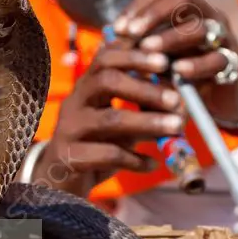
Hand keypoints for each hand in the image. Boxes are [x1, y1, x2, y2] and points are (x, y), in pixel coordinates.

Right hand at [33, 37, 186, 196]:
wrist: (58, 183)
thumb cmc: (95, 145)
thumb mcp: (117, 121)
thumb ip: (140, 108)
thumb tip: (179, 102)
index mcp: (86, 86)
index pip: (106, 58)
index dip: (135, 56)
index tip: (165, 61)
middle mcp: (75, 102)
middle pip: (105, 81)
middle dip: (144, 88)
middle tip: (175, 99)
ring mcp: (69, 129)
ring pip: (110, 119)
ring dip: (148, 122)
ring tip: (176, 127)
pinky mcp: (70, 157)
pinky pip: (107, 154)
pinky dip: (135, 159)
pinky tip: (153, 163)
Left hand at [113, 0, 237, 127]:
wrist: (223, 92)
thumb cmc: (183, 68)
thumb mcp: (161, 55)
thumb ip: (141, 48)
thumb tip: (108, 44)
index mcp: (187, 8)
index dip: (139, 5)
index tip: (118, 27)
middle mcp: (207, 14)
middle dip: (154, 14)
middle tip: (132, 33)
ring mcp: (222, 36)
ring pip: (200, 27)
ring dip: (171, 37)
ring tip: (149, 50)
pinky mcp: (233, 62)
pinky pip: (217, 59)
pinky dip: (196, 65)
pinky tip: (177, 72)